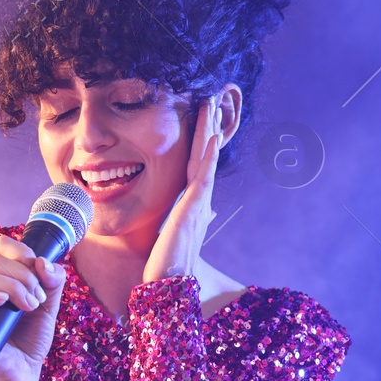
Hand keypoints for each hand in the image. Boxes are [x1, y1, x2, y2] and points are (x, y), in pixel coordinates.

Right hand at [0, 234, 66, 380]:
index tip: (39, 274)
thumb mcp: (49, 306)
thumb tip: (43, 262)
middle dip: (24, 276)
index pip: (1, 247)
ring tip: (28, 307)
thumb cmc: (30, 340)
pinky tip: (1, 303)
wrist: (22, 374)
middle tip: (37, 300)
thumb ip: (53, 282)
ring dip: (12, 287)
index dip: (22, 253)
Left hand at [142, 94, 222, 283]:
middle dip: (208, 126)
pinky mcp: (194, 206)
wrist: (168, 282)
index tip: (203, 118)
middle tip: (212, 97)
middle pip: (205, 154)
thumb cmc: (168, 262)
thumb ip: (192, 219)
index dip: (202, 140)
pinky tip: (212, 135)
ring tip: (213, 103)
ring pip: (206, 157)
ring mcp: (199, 201)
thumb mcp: (179, 234)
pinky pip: (204, 173)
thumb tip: (207, 212)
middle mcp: (199, 199)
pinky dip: (209, 154)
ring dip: (210, 129)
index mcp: (193, 203)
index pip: (198, 164)